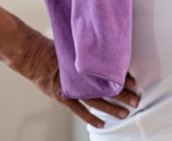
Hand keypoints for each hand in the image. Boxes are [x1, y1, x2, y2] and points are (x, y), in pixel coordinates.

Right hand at [19, 31, 139, 126]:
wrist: (35, 56)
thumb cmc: (57, 49)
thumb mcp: (76, 46)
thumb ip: (91, 51)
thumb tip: (110, 47)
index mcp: (86, 64)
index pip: (108, 72)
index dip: (122, 77)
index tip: (134, 81)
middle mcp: (81, 78)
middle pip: (106, 88)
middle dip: (122, 95)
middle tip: (136, 100)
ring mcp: (72, 89)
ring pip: (95, 101)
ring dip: (111, 108)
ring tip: (124, 113)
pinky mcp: (63, 96)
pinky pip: (79, 110)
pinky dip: (90, 117)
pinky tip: (101, 124)